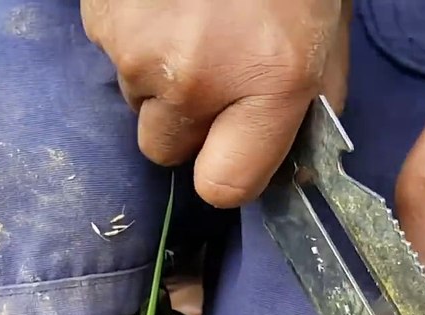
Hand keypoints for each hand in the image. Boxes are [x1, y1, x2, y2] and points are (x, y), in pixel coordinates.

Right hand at [81, 0, 348, 208]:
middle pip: (166, 148)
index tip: (233, 150)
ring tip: (190, 14)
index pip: (223, 187)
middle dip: (185, 121)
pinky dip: (135, 32)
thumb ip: (309, 99)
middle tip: (211, 67)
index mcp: (269, 81)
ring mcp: (137, 49)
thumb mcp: (325, 29)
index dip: (227, 171)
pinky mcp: (100, 18)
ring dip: (159, 73)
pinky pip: (112, 53)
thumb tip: (287, 155)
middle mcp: (196, 78)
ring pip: (136, 99)